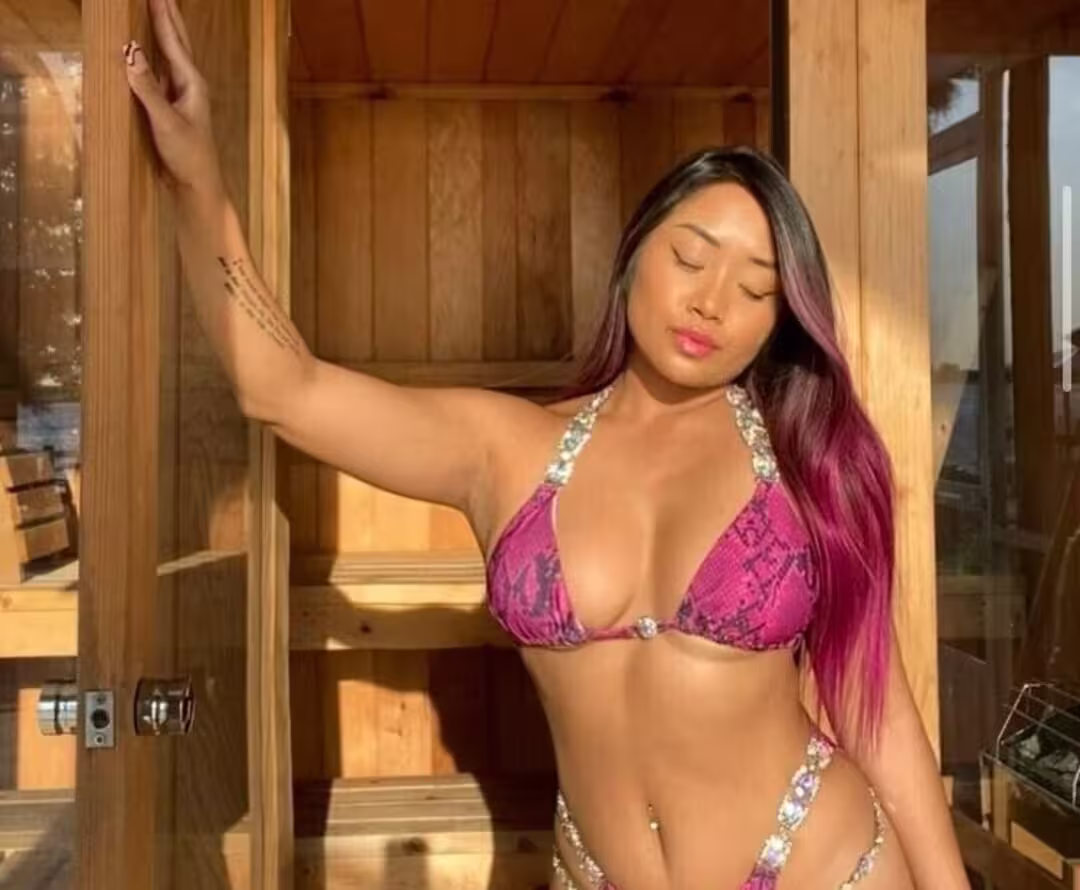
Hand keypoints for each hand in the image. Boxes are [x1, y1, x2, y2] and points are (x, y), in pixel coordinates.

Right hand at [124, 0, 225, 197]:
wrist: (197, 186)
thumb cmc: (188, 156)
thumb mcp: (166, 121)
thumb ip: (147, 87)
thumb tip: (131, 51)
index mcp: (191, 84)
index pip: (173, 41)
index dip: (162, 14)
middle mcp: (188, 85)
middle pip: (176, 42)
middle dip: (167, 16)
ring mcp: (180, 96)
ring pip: (169, 56)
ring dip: (162, 33)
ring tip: (155, 11)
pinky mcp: (171, 108)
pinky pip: (159, 74)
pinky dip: (152, 57)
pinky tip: (146, 53)